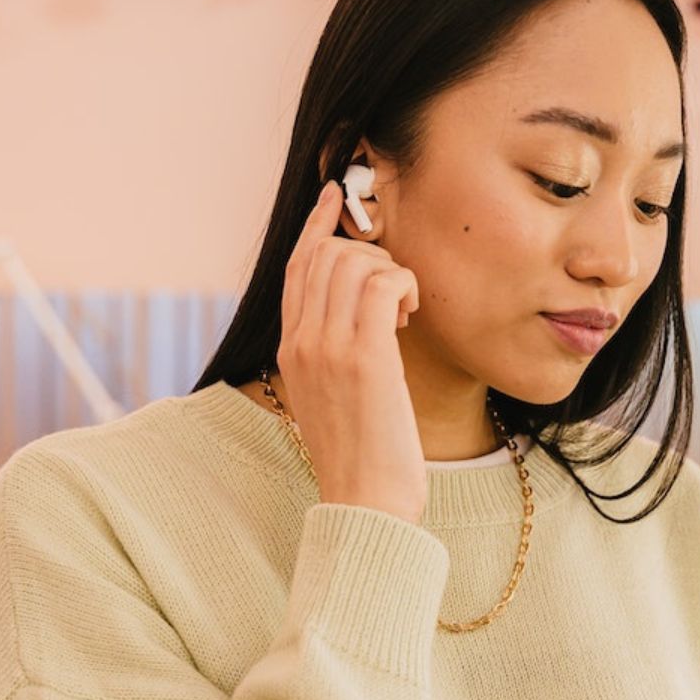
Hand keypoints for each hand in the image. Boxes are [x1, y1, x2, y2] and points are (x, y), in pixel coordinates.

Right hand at [276, 180, 426, 522]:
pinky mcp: (363, 356)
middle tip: (396, 296)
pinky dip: (403, 284)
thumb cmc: (363, 457)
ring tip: (402, 313)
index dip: (318, 225)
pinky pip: (380, 281)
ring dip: (389, 271)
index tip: (336, 197)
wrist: (365, 503)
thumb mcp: (336, 396)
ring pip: (352, 260)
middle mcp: (301, 341)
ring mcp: (328, 346)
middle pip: (325, 253)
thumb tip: (368, 319)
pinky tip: (409, 315)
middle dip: (368, 254)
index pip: (296, 267)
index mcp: (290, 349)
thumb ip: (336, 352)